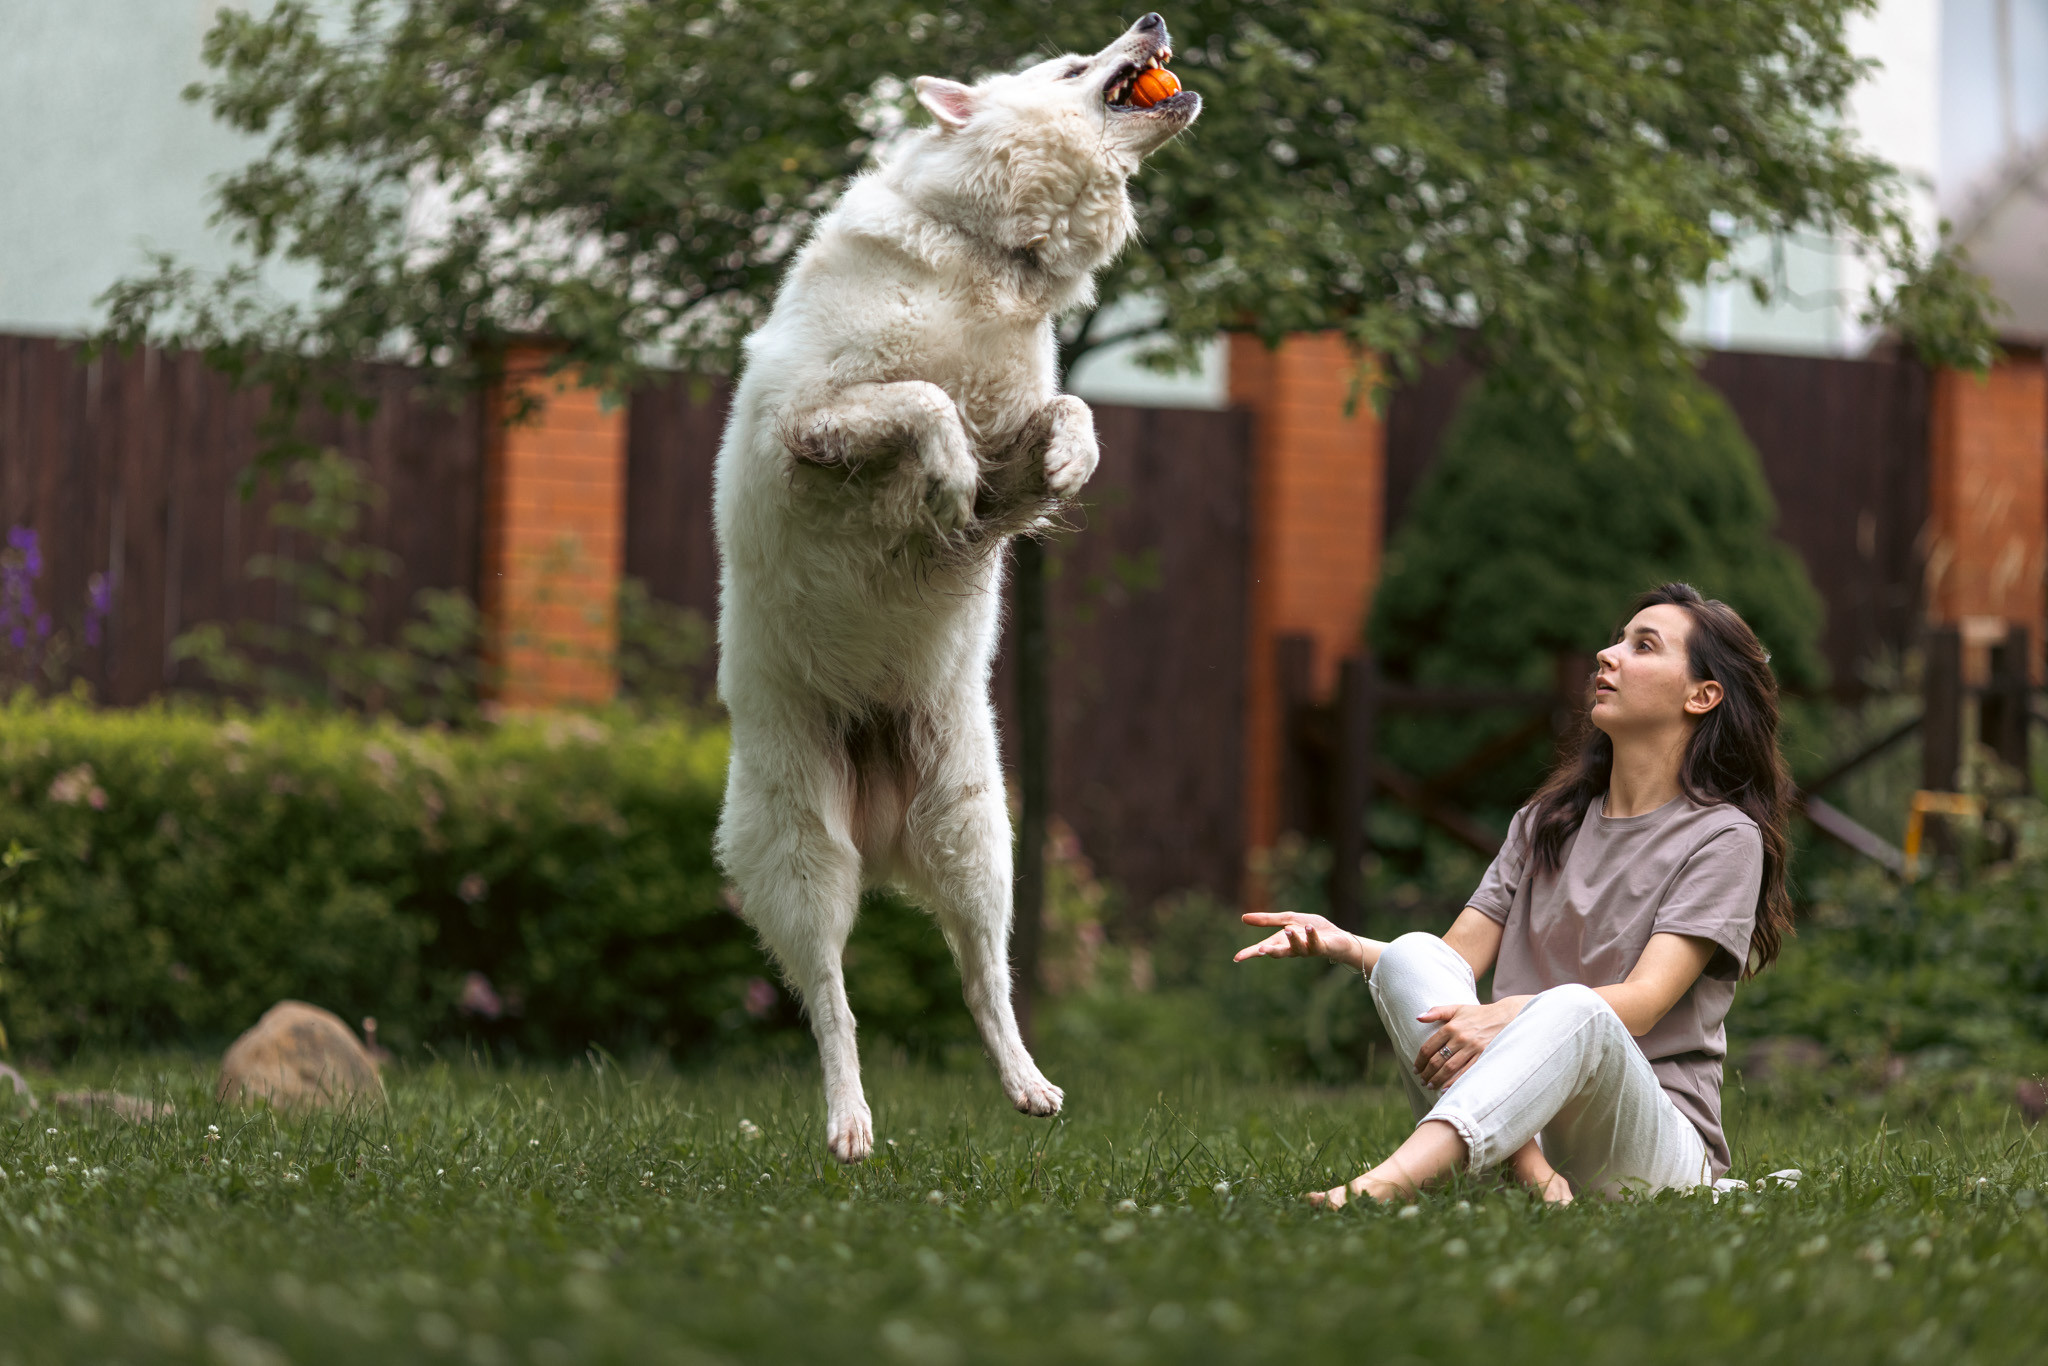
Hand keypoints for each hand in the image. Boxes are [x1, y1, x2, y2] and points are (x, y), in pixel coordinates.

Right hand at [1234, 911, 1361, 970]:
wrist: (1338, 937)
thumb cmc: (1312, 930)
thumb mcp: (1288, 919)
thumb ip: (1268, 920)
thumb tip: (1243, 918)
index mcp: (1282, 942)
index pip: (1263, 948)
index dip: (1250, 953)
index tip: (1237, 958)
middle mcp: (1293, 948)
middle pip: (1278, 952)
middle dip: (1270, 951)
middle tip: (1261, 950)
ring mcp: (1307, 949)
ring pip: (1297, 948)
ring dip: (1292, 939)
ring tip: (1288, 929)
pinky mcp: (1321, 947)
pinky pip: (1315, 943)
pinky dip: (1311, 935)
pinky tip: (1309, 928)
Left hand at [1413, 997, 1526, 1088]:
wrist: (1505, 1016)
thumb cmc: (1478, 1013)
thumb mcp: (1457, 1008)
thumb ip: (1437, 1012)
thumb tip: (1418, 1017)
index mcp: (1451, 1027)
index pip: (1428, 1047)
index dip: (1419, 1061)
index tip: (1416, 1069)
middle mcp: (1460, 1038)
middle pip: (1437, 1060)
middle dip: (1427, 1073)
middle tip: (1422, 1081)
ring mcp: (1472, 1048)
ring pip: (1449, 1068)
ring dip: (1437, 1079)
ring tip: (1430, 1086)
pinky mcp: (1483, 1055)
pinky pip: (1467, 1072)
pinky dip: (1455, 1082)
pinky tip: (1446, 1088)